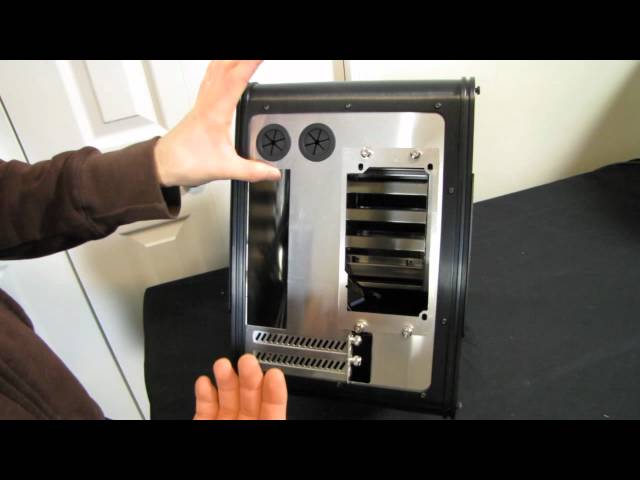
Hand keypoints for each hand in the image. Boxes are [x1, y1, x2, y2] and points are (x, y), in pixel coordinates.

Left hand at [154, 60, 280, 186]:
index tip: (262, 57)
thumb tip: (272, 172)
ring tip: (244, 57)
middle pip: (225, 67)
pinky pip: (210, 79)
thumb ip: (251, 171)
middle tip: (259, 56)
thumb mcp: (224, 169)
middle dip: (242, 58)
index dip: (250, 64)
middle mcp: (207, 103)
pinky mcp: (199, 107)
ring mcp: (202, 103)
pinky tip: (224, 68)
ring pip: (215, 69)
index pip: (236, 79)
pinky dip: (220, 67)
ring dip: (230, 59)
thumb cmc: (185, 161)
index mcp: (215, 113)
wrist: (163, 164)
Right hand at [193, 354, 286, 419]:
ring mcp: (225, 423)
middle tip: (247, 361)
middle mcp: (246, 424)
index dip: (274, 390)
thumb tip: (275, 412)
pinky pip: (205, 407)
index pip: (273, 407)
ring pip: (228, 397)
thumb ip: (270, 419)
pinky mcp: (204, 423)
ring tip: (223, 365)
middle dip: (249, 376)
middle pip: (250, 397)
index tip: (274, 374)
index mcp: (264, 427)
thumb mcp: (262, 452)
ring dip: (226, 378)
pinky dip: (203, 394)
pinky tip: (204, 382)